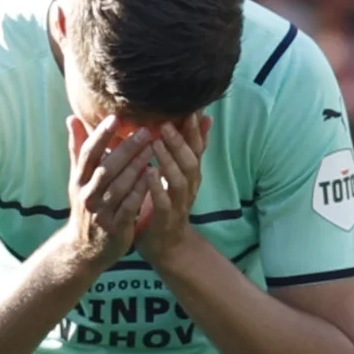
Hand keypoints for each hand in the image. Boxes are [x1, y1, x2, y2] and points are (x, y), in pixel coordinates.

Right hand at [58, 113, 165, 270]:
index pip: (88, 154)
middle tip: (146, 130)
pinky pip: (129, 206)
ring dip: (136, 166)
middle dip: (126, 149)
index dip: (100, 136)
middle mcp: (87, 195)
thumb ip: (79, 150)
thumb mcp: (78, 180)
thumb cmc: (86, 208)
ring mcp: (101, 212)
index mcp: (79, 180)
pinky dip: (140, 190)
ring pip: (119, 186)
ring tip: (154, 148)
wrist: (84, 250)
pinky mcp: (115, 227)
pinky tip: (153, 176)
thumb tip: (72, 118)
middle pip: (106, 168)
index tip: (116, 118)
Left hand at [133, 112, 209, 257]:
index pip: (196, 147)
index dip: (194, 129)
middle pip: (190, 160)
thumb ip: (189, 147)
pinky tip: (148, 174)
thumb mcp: (180, 172)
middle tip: (166, 123)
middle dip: (180, 141)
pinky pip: (164, 203)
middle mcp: (189, 186)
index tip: (188, 108)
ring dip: (168, 161)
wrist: (167, 245)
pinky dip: (157, 188)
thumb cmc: (168, 201)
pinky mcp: (166, 219)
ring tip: (156, 143)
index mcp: (191, 173)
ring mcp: (179, 203)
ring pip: (179, 180)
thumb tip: (205, 117)